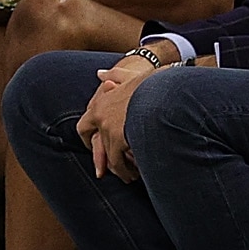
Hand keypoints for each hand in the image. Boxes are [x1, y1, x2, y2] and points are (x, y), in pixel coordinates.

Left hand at [77, 54, 155, 180]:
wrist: (164, 86)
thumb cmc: (151, 81)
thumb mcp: (130, 75)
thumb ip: (114, 76)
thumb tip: (99, 74)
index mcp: (101, 103)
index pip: (84, 126)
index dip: (89, 138)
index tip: (94, 145)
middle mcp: (100, 117)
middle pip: (95, 145)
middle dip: (101, 159)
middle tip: (104, 170)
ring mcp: (108, 129)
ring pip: (109, 156)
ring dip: (119, 167)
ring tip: (129, 175)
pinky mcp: (119, 139)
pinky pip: (119, 161)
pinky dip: (126, 169)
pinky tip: (136, 173)